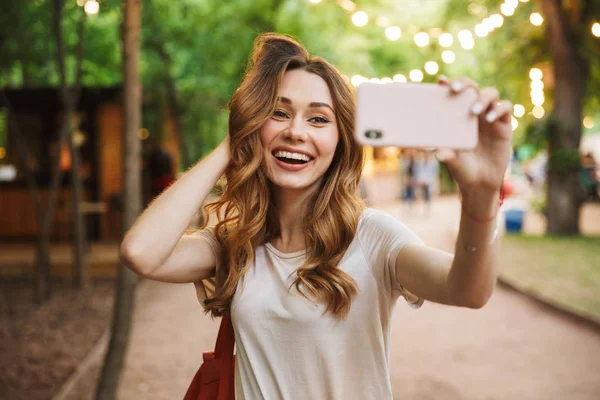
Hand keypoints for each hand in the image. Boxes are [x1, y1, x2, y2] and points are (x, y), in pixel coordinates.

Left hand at [435, 76, 512, 195]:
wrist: (480, 183)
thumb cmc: (462, 168)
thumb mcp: (452, 161)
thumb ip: (447, 155)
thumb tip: (438, 152)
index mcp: (458, 116)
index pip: (454, 95)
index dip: (448, 84)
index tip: (441, 81)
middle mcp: (474, 112)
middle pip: (473, 88)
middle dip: (465, 83)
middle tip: (456, 89)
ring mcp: (490, 117)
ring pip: (491, 93)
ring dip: (483, 98)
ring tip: (474, 111)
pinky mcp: (504, 125)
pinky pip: (506, 108)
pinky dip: (499, 109)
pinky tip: (491, 118)